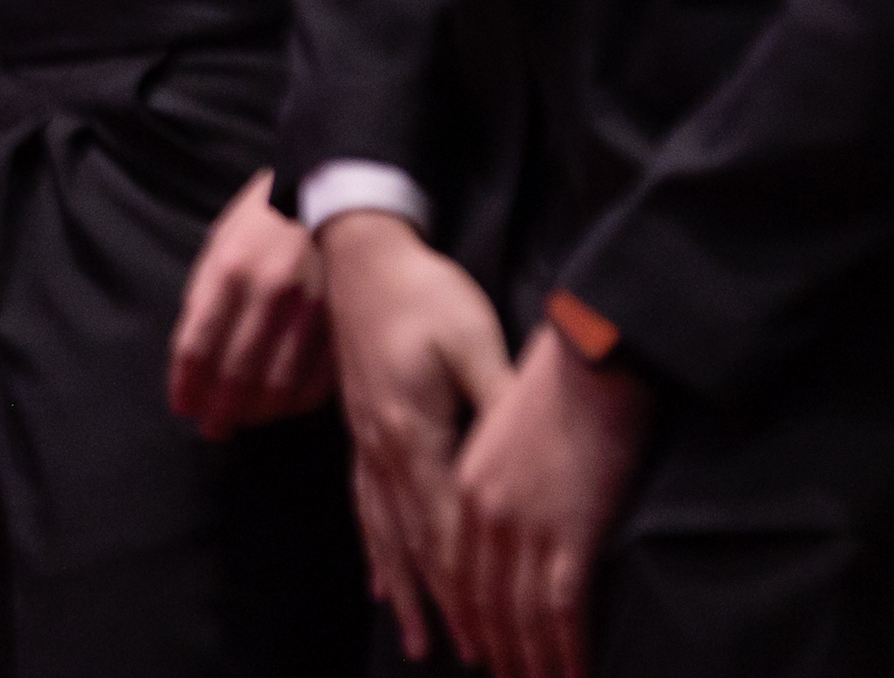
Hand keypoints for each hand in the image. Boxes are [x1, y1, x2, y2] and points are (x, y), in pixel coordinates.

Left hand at [167, 171, 333, 437]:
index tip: (182, 407)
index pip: (198, 345)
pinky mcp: (342, 322)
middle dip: (218, 410)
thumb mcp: (220, 244)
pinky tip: (280, 407)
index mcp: (230, 268)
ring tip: (243, 420)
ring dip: (254, 414)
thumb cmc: (264, 220)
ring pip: (277, 387)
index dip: (186, 385)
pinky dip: (294, 404)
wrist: (330, 190)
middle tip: (211, 428)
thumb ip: (205, 299)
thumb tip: (193, 363)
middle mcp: (270, 292)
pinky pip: (316, 382)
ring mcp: (311, 310)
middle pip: (235, 374)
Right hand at [319, 211, 513, 662]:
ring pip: (388, 536)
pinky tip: (379, 584)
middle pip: (417, 545)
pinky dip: (376, 553)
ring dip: (409, 592)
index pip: (446, 530)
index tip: (491, 633)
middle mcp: (385, 453)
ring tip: (419, 642)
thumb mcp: (472, 336)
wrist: (361, 256)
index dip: (469, 587)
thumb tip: (533, 450)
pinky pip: (366, 508)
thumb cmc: (423, 293)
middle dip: (445, 606)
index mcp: (415, 433)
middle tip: (469, 658)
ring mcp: (367, 446)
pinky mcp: (361, 432)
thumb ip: (501, 396)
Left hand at [448, 321, 652, 677]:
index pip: (458, 568)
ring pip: (518, 615)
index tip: (480, 648)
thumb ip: (501, 472)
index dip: (469, 615)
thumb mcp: (506, 423)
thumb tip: (518, 511)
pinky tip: (576, 673)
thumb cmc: (560, 374)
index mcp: (466, 481)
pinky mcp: (567, 529)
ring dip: (531, 661)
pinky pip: (560, 608)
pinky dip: (567, 649)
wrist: (593, 346)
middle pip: (483, 600)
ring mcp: (524, 524)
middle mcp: (484, 510)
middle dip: (498, 649)